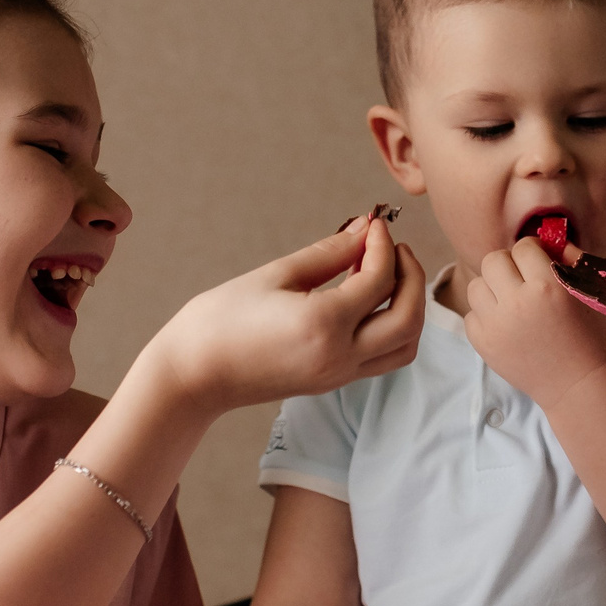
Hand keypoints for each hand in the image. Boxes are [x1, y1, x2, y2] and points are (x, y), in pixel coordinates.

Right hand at [141, 218, 424, 416]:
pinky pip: (384, 357)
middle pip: (409, 317)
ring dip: (409, 306)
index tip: (374, 224)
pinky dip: (392, 326)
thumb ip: (328, 253)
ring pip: (405, 345)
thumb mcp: (275, 276)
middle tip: (393, 246)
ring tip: (386, 273)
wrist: (194, 375)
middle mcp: (340, 356)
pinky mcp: (333, 382)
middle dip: (411, 276)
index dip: (382, 245)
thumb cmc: (221, 321)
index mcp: (324, 325)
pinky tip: (367, 298)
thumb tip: (365, 230)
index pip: (379, 279)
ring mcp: (339, 375)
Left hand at [462, 237, 605, 411]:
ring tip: (510, 303)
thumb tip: (547, 237)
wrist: (576, 383)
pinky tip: (505, 325)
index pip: (523, 247)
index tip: (539, 264)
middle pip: (493, 260)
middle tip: (521, 281)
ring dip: (492, 289)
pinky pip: (470, 314)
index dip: (533, 253)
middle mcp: (517, 302)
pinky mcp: (483, 343)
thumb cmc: (587, 335)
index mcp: (546, 285)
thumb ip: (570, 257)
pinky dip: (485, 316)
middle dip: (508, 266)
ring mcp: (496, 324)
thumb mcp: (586, 290)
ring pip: (476, 285)